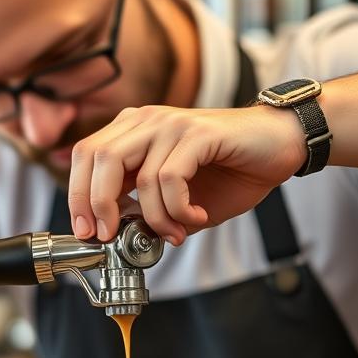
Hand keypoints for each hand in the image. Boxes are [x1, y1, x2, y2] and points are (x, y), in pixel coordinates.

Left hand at [68, 105, 304, 244]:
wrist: (281, 145)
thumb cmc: (232, 170)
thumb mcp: (178, 199)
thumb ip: (146, 211)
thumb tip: (120, 234)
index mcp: (134, 130)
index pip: (85, 155)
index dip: (76, 195)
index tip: (87, 231)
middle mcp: (147, 120)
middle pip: (97, 158)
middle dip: (97, 205)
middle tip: (111, 236)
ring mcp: (171, 123)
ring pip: (134, 174)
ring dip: (152, 217)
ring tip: (175, 232)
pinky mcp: (197, 133)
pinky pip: (169, 178)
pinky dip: (178, 209)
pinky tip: (195, 216)